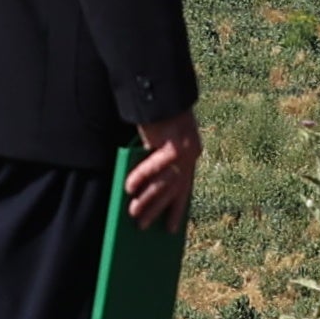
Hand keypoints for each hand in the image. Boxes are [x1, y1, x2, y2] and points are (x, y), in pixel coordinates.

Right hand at [125, 113, 200, 229]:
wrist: (161, 89)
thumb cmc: (155, 114)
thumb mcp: (158, 141)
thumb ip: (155, 160)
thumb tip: (142, 191)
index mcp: (190, 153)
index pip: (184, 186)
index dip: (177, 208)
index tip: (171, 229)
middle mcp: (191, 153)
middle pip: (174, 189)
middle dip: (158, 210)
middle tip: (143, 227)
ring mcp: (185, 149)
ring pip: (165, 183)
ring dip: (148, 200)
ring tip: (133, 214)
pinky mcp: (175, 144)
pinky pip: (155, 166)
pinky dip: (141, 177)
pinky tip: (128, 188)